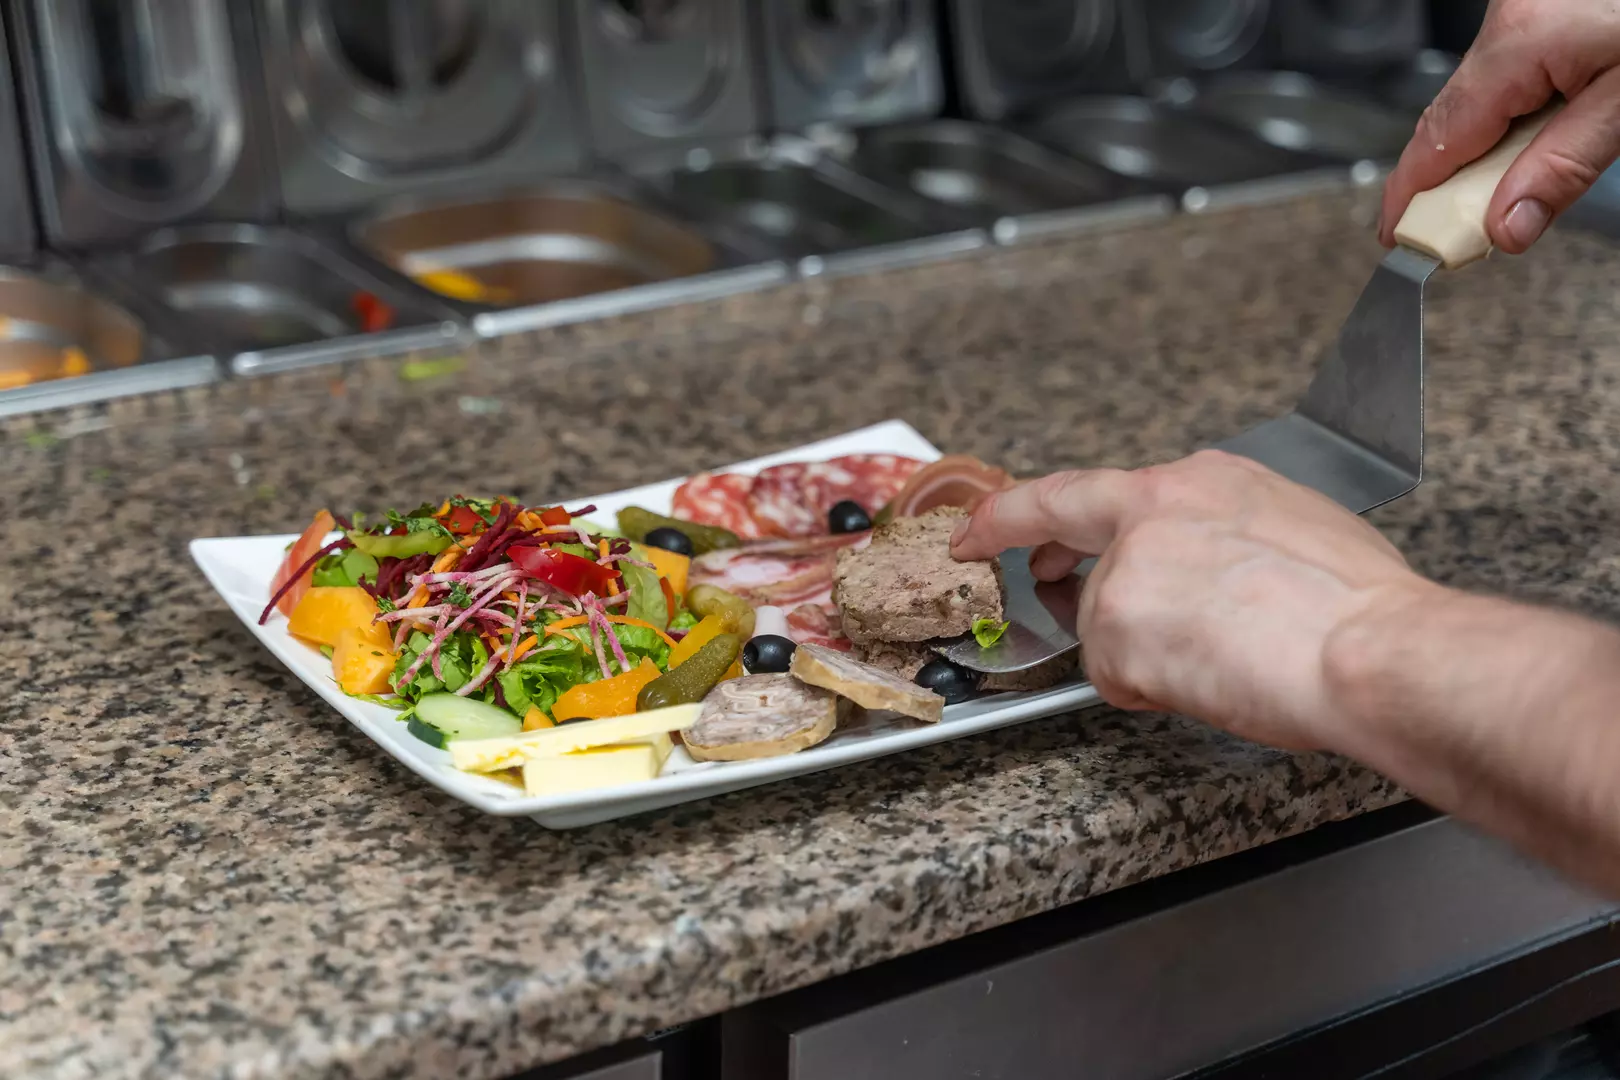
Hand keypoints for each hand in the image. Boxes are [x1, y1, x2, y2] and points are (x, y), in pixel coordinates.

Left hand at [950, 451, 1434, 750]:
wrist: (1368, 649)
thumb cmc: (1358, 604)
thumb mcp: (1295, 525)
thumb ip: (1224, 531)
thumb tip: (1215, 561)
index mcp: (1196, 483)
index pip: (1083, 488)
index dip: (1019, 509)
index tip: (983, 523)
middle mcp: (1148, 515)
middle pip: (1072, 547)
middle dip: (1044, 564)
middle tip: (1041, 582)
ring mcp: (1124, 572)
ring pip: (1104, 626)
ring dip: (1144, 654)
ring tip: (1221, 663)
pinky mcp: (1114, 629)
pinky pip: (1116, 677)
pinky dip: (1151, 691)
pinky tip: (1206, 685)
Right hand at [1380, 0, 1619, 254]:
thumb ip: (1565, 168)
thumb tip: (1505, 228)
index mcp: (1517, 44)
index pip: (1438, 140)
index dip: (1411, 199)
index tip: (1400, 243)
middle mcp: (1507, 22)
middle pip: (1451, 124)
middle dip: (1455, 185)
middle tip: (1468, 238)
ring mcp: (1521, 13)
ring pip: (1480, 104)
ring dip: (1492, 156)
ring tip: (1518, 193)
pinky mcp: (1540, 13)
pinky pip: (1507, 79)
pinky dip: (1515, 123)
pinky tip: (1537, 147)